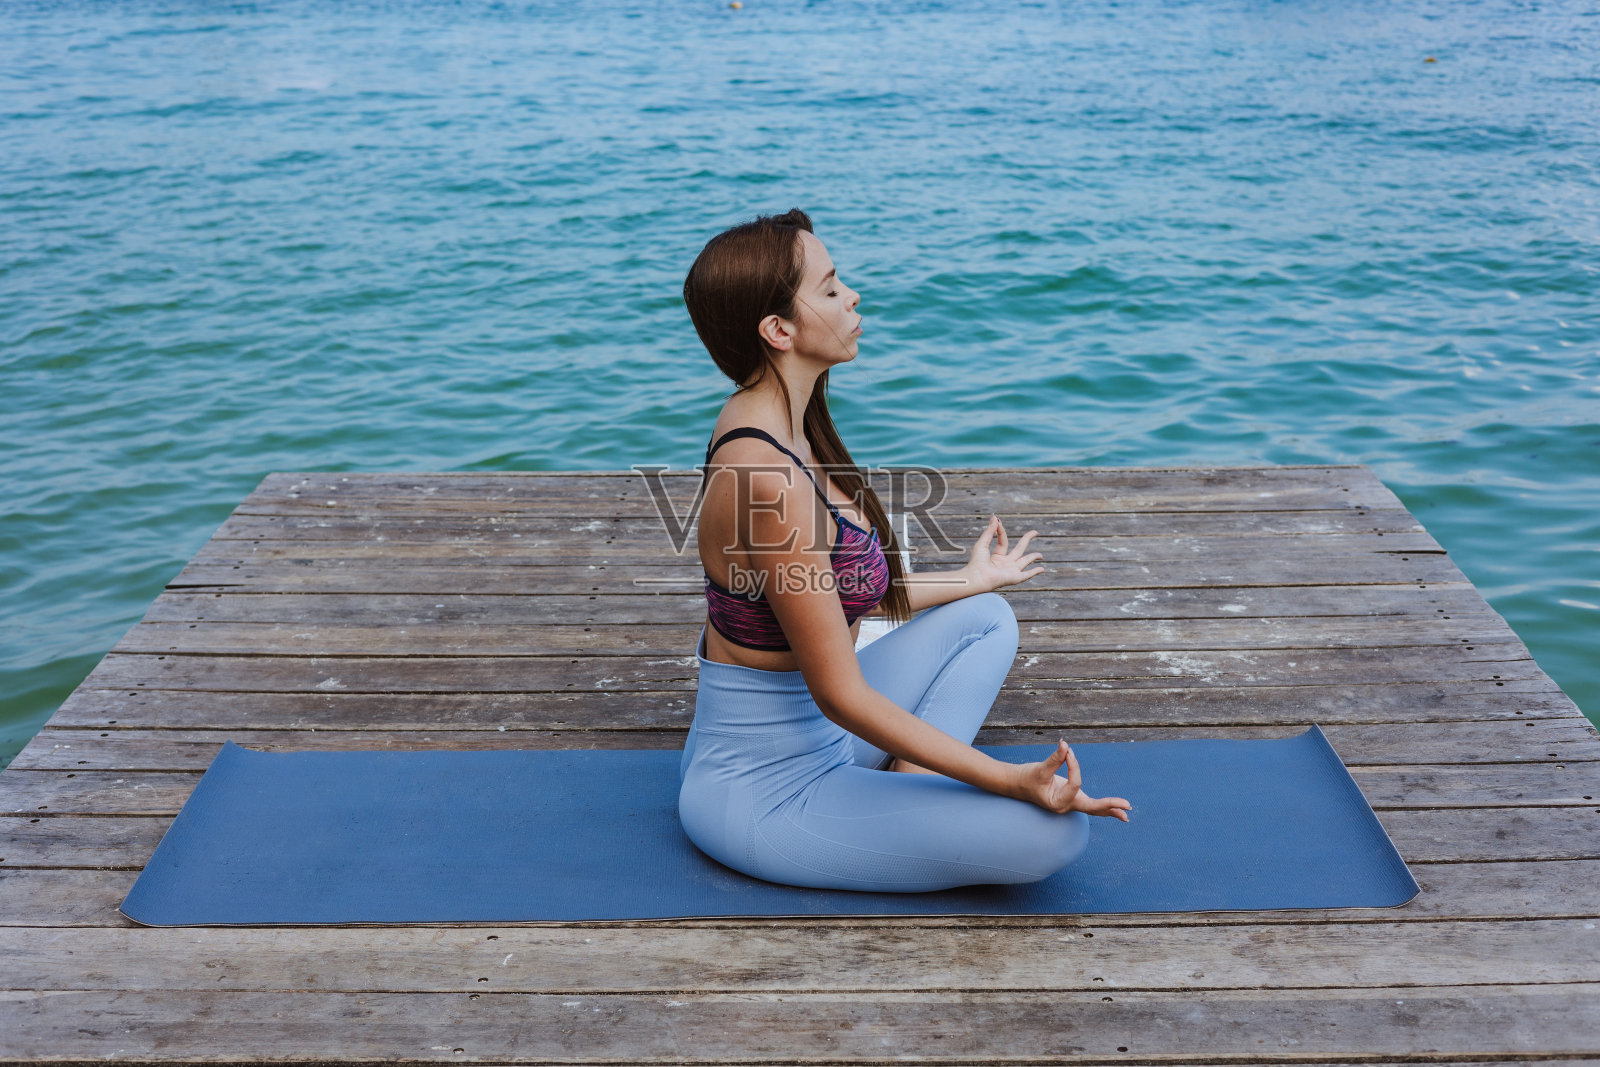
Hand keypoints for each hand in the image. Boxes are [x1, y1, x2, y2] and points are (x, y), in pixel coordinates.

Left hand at [965, 514, 1043, 592]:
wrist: (976, 578)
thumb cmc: (976, 562)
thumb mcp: (982, 543)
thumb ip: (989, 531)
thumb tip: (995, 517)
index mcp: (996, 557)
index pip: (1003, 541)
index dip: (1001, 531)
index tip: (998, 521)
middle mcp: (1004, 564)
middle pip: (1019, 550)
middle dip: (1027, 540)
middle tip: (1035, 532)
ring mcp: (1010, 571)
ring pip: (1024, 562)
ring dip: (1033, 558)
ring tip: (1041, 555)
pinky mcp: (1014, 578)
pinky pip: (1027, 575)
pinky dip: (1035, 572)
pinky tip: (1042, 569)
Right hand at [1011, 740, 1131, 821]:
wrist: (1017, 785)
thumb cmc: (1027, 778)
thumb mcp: (1040, 768)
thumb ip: (1055, 758)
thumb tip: (1065, 744)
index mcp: (1058, 802)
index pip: (1075, 783)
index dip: (1073, 765)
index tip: (1066, 750)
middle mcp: (1066, 806)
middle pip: (1092, 808)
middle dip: (1110, 805)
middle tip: (1127, 805)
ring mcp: (1070, 803)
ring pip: (1093, 809)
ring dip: (1110, 810)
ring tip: (1127, 814)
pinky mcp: (1072, 798)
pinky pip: (1090, 805)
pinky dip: (1103, 806)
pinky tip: (1116, 811)